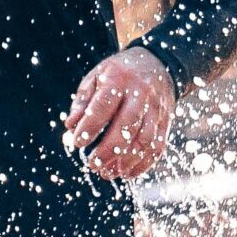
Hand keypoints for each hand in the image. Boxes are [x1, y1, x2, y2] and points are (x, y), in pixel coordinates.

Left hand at [63, 47, 175, 180]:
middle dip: (109, 150)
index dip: (90, 127)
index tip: (77, 143)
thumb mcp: (96, 77)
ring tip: (107, 173)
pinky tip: (127, 173)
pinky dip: (143, 164)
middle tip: (93, 165)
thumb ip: (82, 101)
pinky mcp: (166, 121)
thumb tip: (70, 126)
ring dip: (126, 161)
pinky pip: (158, 146)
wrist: (157, 63)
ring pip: (145, 140)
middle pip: (128, 126)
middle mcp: (141, 94)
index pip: (103, 106)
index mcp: (119, 79)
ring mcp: (156, 109)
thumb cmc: (119, 73)